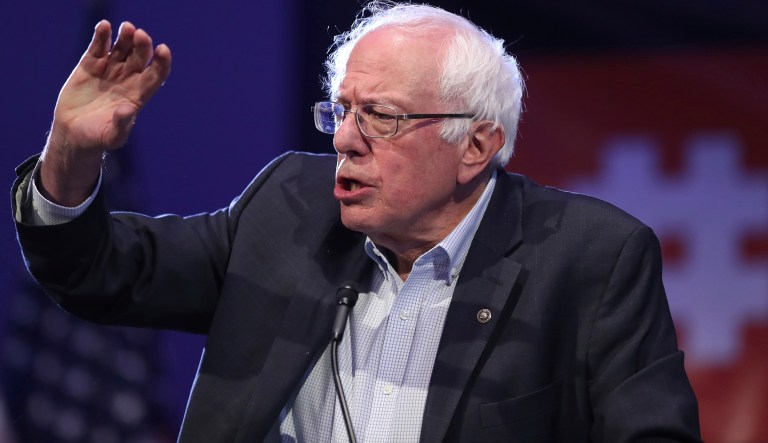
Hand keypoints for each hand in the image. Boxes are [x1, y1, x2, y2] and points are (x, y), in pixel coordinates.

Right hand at [40, 20, 171, 205]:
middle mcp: (127, 79)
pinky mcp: (90, 66)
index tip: (163, 50)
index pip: (156, 74)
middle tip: (139, 35)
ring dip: (125, 36)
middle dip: (143, 45)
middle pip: (140, 57)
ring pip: (122, 48)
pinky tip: (104, 26)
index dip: (162, 62)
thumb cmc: (98, 138)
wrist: (74, 134)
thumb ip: (121, 124)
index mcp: (138, 94)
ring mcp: (109, 70)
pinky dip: (101, 36)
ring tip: (126, 28)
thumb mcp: (111, 136)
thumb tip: (128, 110)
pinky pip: (98, 48)